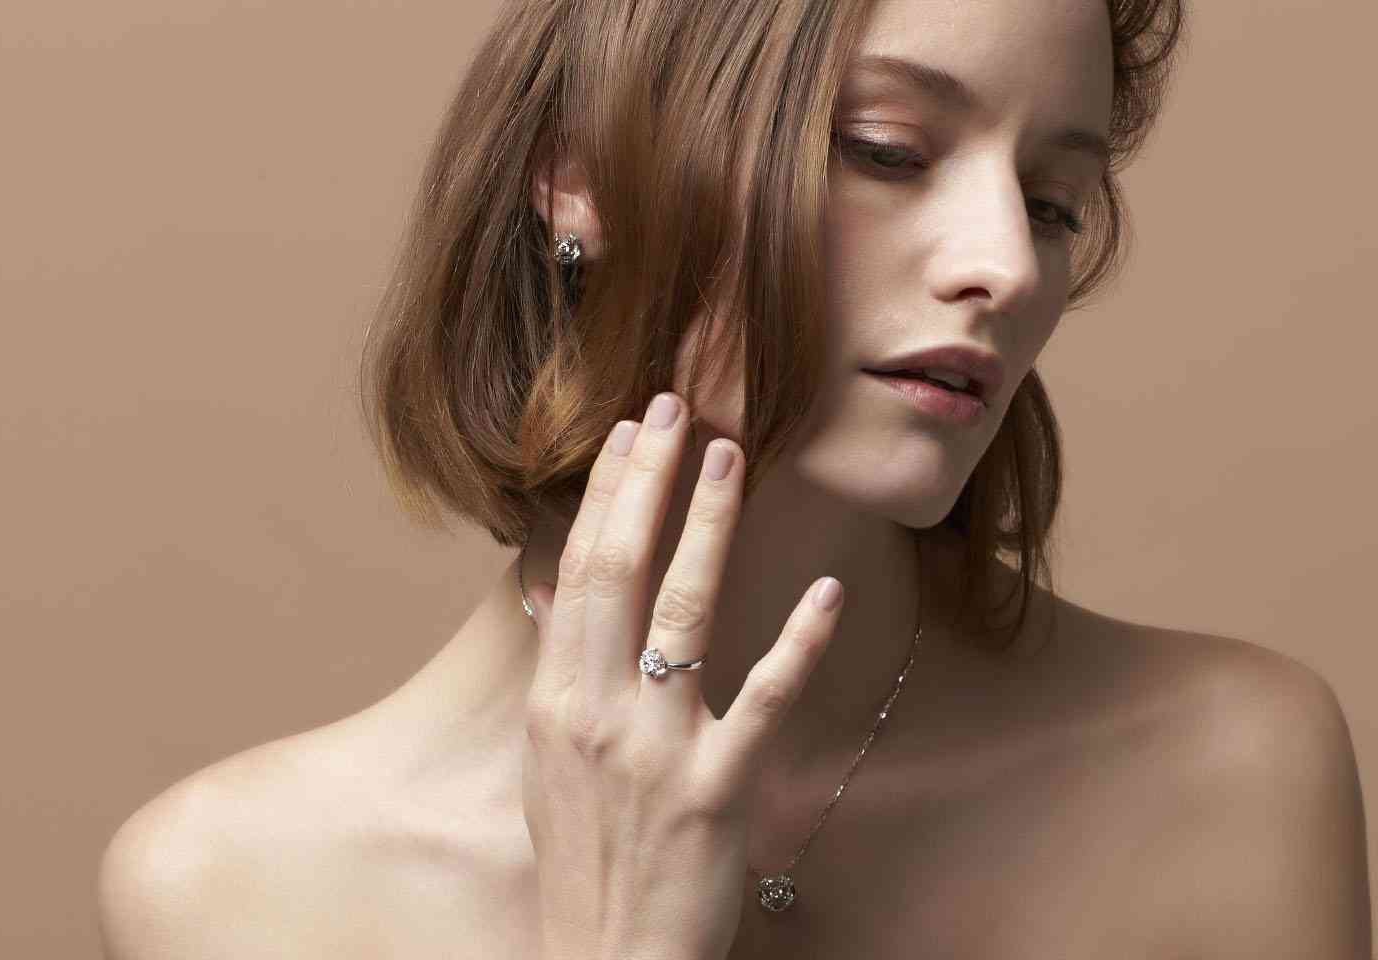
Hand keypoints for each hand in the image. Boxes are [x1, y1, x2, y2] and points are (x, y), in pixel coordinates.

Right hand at [519, 392, 845, 959]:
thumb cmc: (586, 858)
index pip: (580, 571)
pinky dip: (799, 645)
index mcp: (555, 702)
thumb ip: (559, 672)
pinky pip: (764, 701)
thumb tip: (554, 589)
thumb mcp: (549, 761)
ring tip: (731, 455)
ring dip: (709, 526)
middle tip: (678, 406)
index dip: (607, 494)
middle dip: (650, 481)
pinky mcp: (720, 790)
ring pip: (684, 613)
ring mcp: (659, 750)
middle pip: (621, 571)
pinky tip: (828, 593)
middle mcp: (599, 714)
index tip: (631, 430)